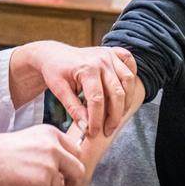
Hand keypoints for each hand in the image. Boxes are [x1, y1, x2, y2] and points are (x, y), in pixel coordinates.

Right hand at [0, 124, 84, 185]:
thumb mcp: (30, 140)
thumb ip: (49, 148)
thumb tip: (67, 164)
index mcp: (51, 134)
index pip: (76, 152)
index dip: (70, 166)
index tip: (64, 173)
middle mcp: (53, 148)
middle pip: (78, 171)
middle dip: (70, 183)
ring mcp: (49, 166)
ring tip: (25, 184)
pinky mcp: (42, 185)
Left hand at [20, 42, 136, 136]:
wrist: (54, 54)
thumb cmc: (55, 72)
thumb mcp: (59, 90)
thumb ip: (73, 109)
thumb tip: (86, 128)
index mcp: (86, 68)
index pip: (97, 100)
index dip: (97, 119)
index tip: (93, 133)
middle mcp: (101, 60)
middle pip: (117, 93)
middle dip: (114, 116)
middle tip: (108, 130)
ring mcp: (109, 55)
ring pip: (128, 80)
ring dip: (126, 100)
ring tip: (117, 116)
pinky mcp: (113, 53)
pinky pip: (130, 62)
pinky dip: (131, 76)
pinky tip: (125, 91)